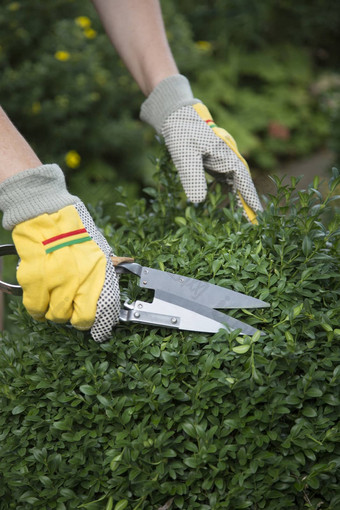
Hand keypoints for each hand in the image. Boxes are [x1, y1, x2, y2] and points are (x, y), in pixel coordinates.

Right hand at [0, 165, 119, 341]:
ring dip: (54, 312)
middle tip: (70, 308)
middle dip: (73, 317)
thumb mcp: (100, 248)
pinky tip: (40, 300)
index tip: (98, 330)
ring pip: (55, 316)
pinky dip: (37, 308)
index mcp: (98, 274)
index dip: (100, 326)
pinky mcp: (34, 281)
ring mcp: (55, 283)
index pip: (102, 313)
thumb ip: (106, 270)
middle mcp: (78, 282)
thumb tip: (114, 285)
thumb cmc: (75, 228)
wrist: (47, 212)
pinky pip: (35, 308)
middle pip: (75, 319)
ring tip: (54, 301)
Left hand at [140, 74, 262, 223]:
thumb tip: (198, 201)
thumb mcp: (184, 154)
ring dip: (238, 200)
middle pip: (242, 184)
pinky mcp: (213, 163)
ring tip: (244, 219)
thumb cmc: (180, 132)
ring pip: (234, 184)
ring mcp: (221, 161)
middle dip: (248, 202)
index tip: (258, 213)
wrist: (175, 116)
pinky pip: (224, 181)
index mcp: (226, 155)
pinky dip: (227, 193)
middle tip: (255, 223)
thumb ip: (191, 176)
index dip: (250, 197)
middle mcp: (227, 159)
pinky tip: (226, 205)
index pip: (242, 179)